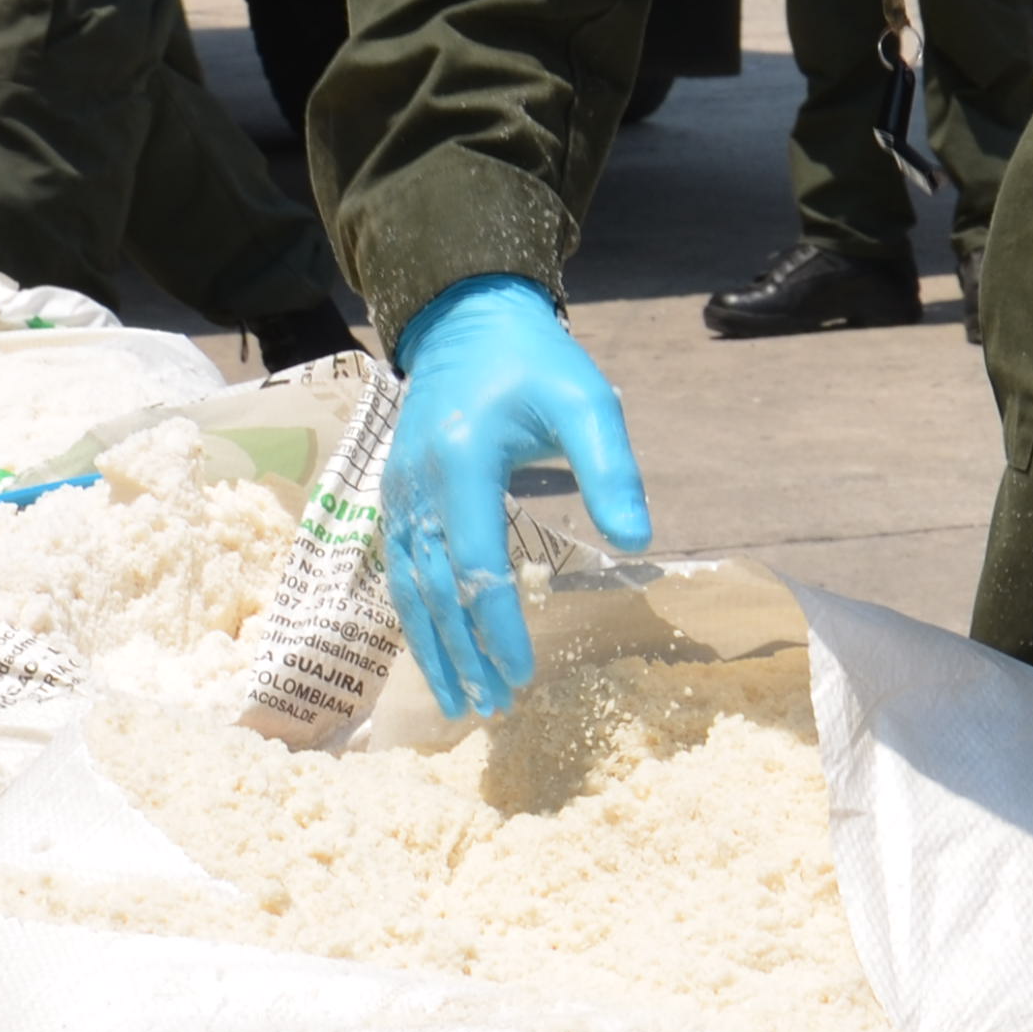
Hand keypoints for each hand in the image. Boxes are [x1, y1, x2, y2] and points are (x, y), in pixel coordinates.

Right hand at [380, 277, 652, 720]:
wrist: (467, 324)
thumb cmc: (535, 364)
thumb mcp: (588, 401)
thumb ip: (612, 468)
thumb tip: (638, 541)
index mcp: (463, 460)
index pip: (475, 563)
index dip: (498, 624)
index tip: (524, 673)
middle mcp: (418, 483)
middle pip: (434, 588)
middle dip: (463, 653)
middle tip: (494, 707)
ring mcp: (398, 492)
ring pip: (406, 587)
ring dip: (432, 648)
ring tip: (460, 701)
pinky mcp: (394, 498)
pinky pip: (397, 571)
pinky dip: (415, 619)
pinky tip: (435, 653)